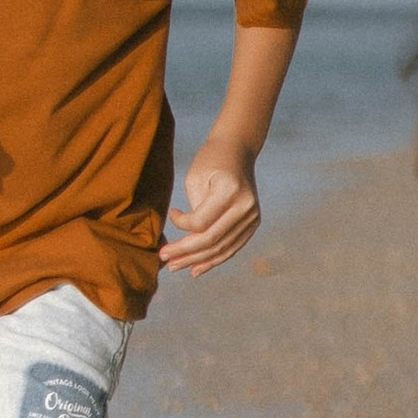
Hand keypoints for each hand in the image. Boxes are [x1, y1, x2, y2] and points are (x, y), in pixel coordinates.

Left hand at [161, 139, 260, 277]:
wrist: (237, 149)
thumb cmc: (210, 160)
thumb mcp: (195, 178)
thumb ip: (193, 212)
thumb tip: (185, 245)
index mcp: (230, 190)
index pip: (201, 222)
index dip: (181, 224)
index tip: (171, 213)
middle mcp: (246, 206)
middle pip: (211, 240)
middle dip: (185, 252)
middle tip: (163, 258)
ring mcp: (253, 216)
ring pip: (221, 248)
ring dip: (196, 260)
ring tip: (174, 266)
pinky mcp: (253, 222)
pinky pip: (232, 247)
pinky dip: (213, 259)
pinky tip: (196, 268)